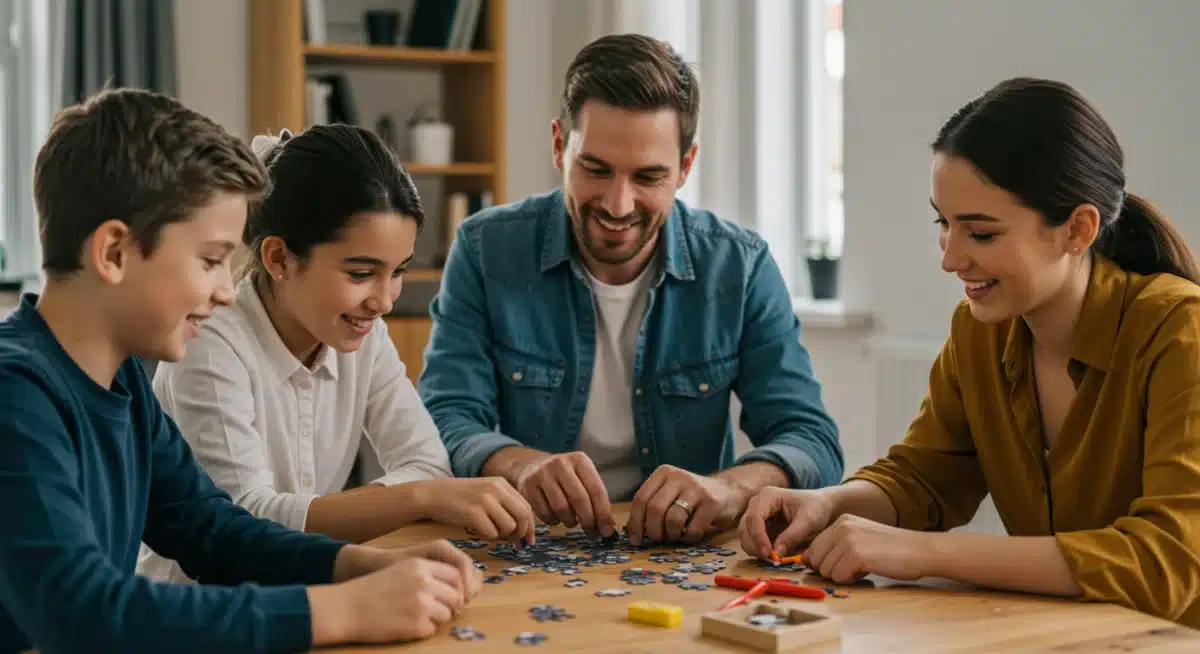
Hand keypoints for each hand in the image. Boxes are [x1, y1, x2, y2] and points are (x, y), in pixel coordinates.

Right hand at [339, 553, 472, 642]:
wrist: (346, 607)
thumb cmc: (372, 589)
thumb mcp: (401, 570)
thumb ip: (427, 574)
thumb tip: (456, 589)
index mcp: (420, 566)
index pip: (455, 575)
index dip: (455, 587)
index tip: (448, 595)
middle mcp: (424, 583)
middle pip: (456, 596)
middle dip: (449, 605)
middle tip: (434, 610)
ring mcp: (422, 604)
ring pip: (447, 614)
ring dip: (436, 618)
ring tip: (416, 617)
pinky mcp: (417, 625)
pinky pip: (432, 630)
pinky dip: (423, 630)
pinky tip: (405, 625)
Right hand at [420, 477, 536, 543]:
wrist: (432, 495)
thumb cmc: (459, 498)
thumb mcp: (484, 492)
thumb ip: (504, 504)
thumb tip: (523, 528)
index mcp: (501, 484)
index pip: (526, 507)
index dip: (530, 526)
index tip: (529, 540)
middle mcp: (495, 489)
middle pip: (523, 517)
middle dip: (521, 534)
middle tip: (515, 544)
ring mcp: (484, 500)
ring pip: (509, 527)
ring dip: (501, 536)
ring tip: (488, 531)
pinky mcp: (473, 513)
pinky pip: (491, 534)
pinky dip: (487, 537)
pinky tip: (477, 531)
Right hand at [514, 451, 615, 535]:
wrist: (532, 466)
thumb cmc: (565, 477)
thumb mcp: (582, 478)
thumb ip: (595, 498)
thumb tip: (609, 527)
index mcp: (580, 460)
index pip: (596, 490)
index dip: (603, 513)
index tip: (607, 531)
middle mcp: (561, 463)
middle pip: (579, 499)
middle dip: (588, 521)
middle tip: (592, 534)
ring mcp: (542, 473)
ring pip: (561, 508)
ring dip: (570, 522)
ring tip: (572, 522)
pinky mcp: (528, 485)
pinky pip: (544, 513)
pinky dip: (554, 521)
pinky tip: (556, 517)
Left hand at [627, 464, 745, 544]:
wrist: (728, 491)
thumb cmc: (692, 498)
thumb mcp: (670, 493)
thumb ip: (652, 506)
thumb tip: (632, 533)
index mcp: (663, 473)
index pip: (640, 499)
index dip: (635, 523)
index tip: (635, 540)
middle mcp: (678, 476)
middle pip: (654, 509)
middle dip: (652, 531)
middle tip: (657, 539)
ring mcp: (696, 488)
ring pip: (672, 519)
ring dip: (671, 535)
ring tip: (675, 535)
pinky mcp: (712, 502)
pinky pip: (693, 528)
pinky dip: (688, 537)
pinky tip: (691, 535)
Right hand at [737, 486, 837, 558]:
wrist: (821, 507)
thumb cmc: (816, 509)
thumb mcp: (808, 522)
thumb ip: (792, 536)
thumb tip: (776, 553)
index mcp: (768, 496)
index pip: (755, 517)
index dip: (758, 537)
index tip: (769, 553)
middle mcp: (757, 503)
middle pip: (745, 527)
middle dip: (754, 545)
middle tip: (770, 559)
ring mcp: (756, 514)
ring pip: (744, 534)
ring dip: (754, 548)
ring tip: (771, 558)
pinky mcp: (758, 525)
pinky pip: (751, 539)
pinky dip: (757, 549)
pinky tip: (771, 554)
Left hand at [804, 514, 934, 583]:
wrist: (920, 550)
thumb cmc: (892, 550)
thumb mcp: (860, 538)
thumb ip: (835, 545)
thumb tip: (805, 560)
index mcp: (842, 521)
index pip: (813, 547)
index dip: (823, 562)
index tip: (840, 565)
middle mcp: (841, 526)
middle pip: (815, 559)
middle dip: (830, 570)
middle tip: (853, 568)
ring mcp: (847, 539)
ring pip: (825, 570)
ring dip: (842, 575)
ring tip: (863, 567)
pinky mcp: (855, 555)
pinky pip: (837, 577)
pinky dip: (850, 580)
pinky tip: (866, 571)